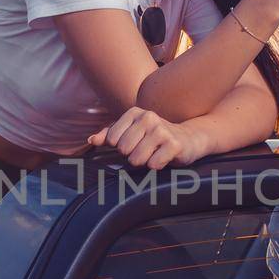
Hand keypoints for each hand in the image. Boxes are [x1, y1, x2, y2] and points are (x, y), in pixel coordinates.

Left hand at [87, 107, 210, 169]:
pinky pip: (153, 164)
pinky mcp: (174, 144)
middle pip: (123, 150)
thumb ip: (109, 135)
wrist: (187, 139)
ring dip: (144, 162)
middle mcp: (148, 117)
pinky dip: (157, 166)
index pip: (112, 139)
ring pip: (136, 159)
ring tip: (154, 154)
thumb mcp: (131, 132)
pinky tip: (164, 158)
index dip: (121, 147)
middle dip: (132, 156)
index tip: (134, 143)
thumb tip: (91, 140)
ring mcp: (162, 130)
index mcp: (134, 112)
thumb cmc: (154, 137)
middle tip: (146, 150)